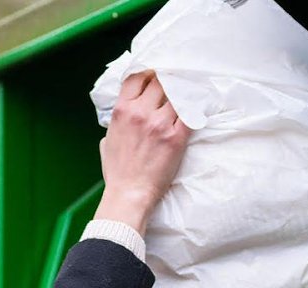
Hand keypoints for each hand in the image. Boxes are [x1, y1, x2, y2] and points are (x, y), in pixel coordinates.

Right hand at [94, 71, 190, 234]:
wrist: (129, 194)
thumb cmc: (118, 172)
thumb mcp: (108, 139)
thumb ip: (118, 122)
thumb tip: (126, 116)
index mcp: (122, 110)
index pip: (137, 77)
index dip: (149, 72)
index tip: (157, 74)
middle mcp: (140, 112)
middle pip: (160, 82)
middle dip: (169, 82)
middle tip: (178, 85)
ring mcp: (159, 124)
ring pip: (177, 95)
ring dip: (184, 94)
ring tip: (191, 94)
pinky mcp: (176, 138)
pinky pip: (190, 114)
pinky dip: (195, 108)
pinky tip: (199, 107)